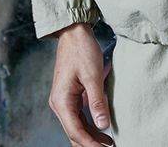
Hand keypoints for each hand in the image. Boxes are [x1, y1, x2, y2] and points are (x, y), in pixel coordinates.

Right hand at [47, 23, 114, 146]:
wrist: (74, 32)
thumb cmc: (82, 50)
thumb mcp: (93, 75)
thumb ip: (97, 101)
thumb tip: (103, 125)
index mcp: (61, 101)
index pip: (76, 131)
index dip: (90, 144)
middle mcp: (59, 103)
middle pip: (74, 132)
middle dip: (90, 143)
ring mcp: (64, 99)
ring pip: (77, 125)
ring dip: (91, 135)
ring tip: (108, 143)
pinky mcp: (70, 94)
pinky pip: (79, 115)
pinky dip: (89, 123)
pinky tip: (101, 128)